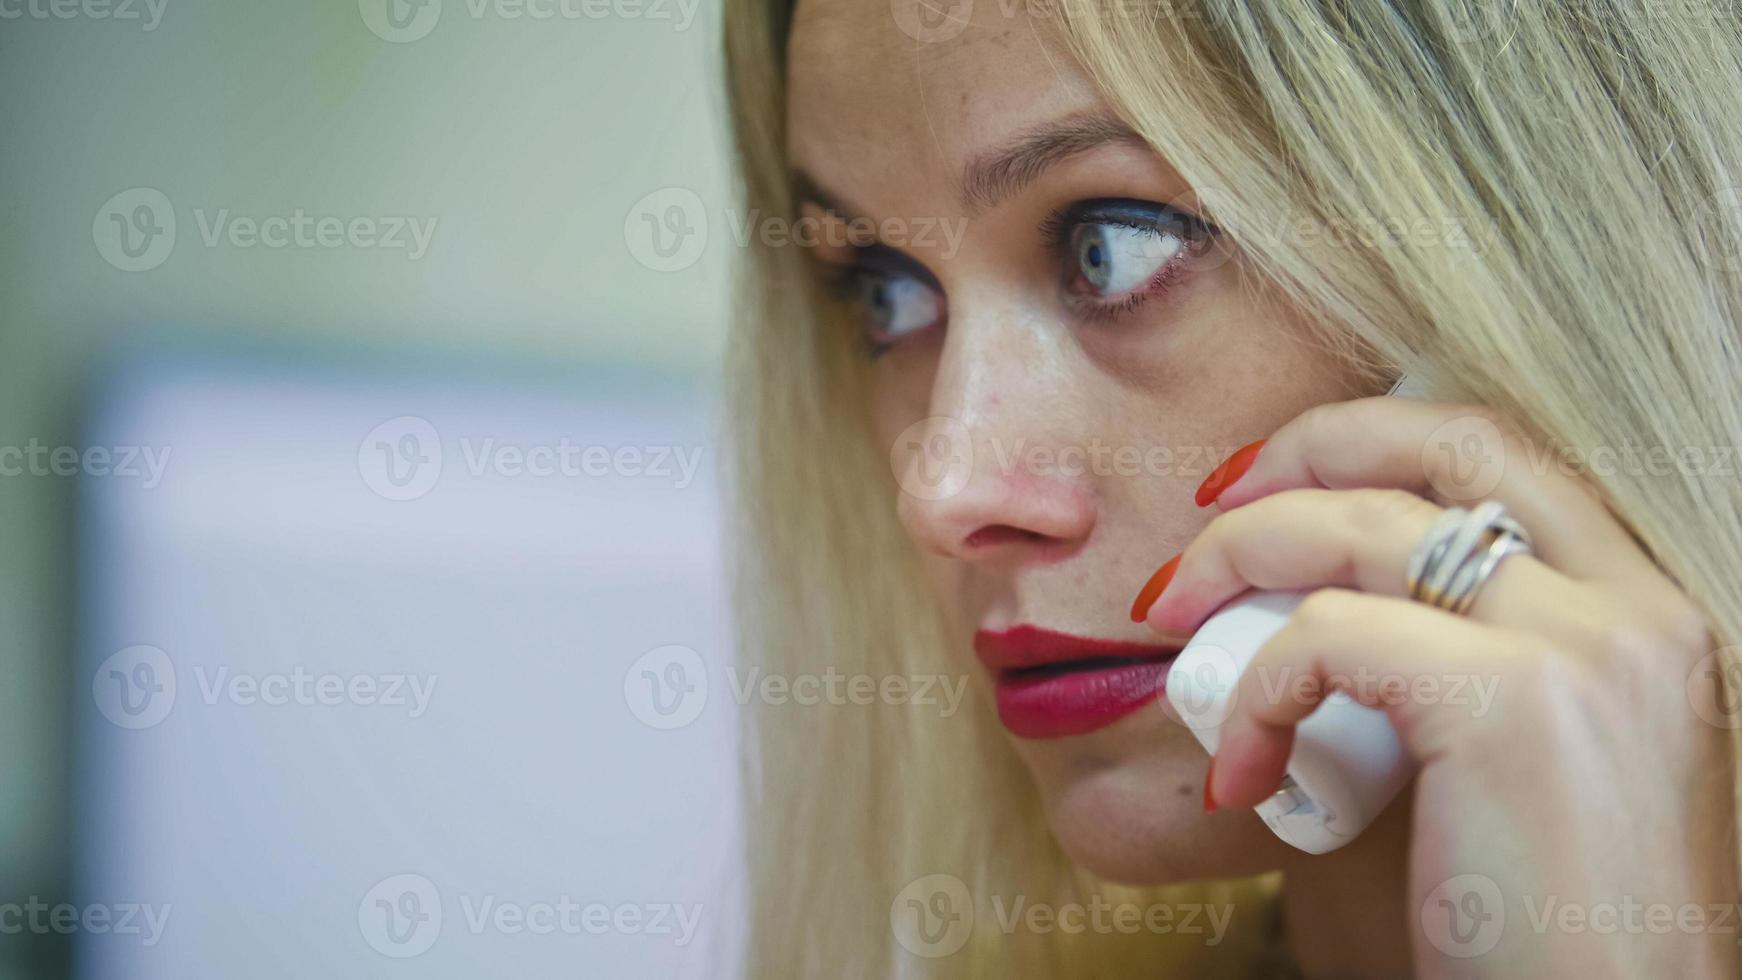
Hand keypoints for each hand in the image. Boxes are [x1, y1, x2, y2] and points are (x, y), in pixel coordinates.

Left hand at [1138, 396, 1737, 977]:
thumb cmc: (1534, 930)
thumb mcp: (1508, 770)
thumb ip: (1442, 671)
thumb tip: (1306, 610)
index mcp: (1650, 614)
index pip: (1511, 455)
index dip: (1381, 438)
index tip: (1280, 481)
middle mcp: (1639, 607)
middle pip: (1452, 436)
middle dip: (1308, 444)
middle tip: (1213, 501)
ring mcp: (1587, 645)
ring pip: (1365, 522)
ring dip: (1236, 552)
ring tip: (1173, 615)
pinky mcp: (1510, 702)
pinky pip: (1326, 635)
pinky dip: (1256, 688)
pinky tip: (1240, 771)